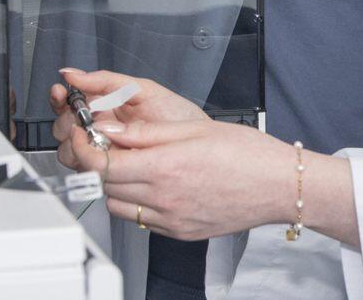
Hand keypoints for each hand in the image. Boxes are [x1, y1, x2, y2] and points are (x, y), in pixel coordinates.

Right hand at [50, 68, 198, 171]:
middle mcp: (101, 132)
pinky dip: (88, 161)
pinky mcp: (112, 174)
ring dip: (74, 143)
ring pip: (70, 152)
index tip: (61, 93)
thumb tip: (71, 73)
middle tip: (80, 118)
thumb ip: (107, 80)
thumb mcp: (143, 91)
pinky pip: (88, 171)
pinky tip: (101, 152)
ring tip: (94, 135)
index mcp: (105, 109)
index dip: (61, 100)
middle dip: (66, 122)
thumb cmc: (177, 117)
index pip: (70, 105)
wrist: (201, 147)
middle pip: (63, 130)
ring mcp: (105, 154)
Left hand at [98, 112, 303, 241]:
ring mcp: (170, 219)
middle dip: (96, 163)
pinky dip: (135, 202)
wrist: (279, 186)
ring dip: (113, 186)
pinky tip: (152, 185)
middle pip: (104, 185)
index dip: (83, 148)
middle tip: (104, 145)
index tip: (82, 135)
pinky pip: (141, 220)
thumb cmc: (248, 154)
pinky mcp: (178, 232)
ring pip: (118, 206)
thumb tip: (110, 130)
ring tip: (130, 165)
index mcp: (165, 167)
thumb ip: (146, 133)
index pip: (100, 164)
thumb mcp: (193, 129)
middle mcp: (164, 198)